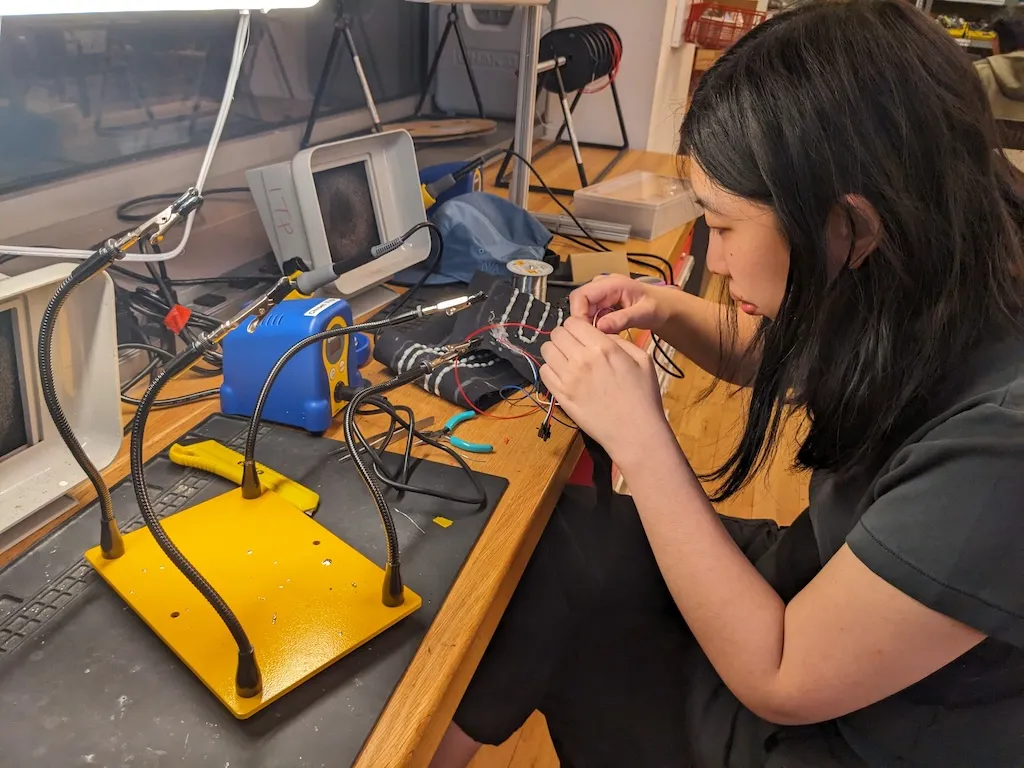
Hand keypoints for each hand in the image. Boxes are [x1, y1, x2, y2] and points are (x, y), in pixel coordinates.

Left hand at [541, 317, 670, 463]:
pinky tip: (563, 375)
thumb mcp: (643, 359)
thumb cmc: (644, 396)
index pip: (573, 322)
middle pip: (556, 334)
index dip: (577, 326)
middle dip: (565, 337)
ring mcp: (568, 379)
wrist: (635, 432)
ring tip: (567, 360)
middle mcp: (581, 359)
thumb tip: (603, 335)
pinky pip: (543, 372)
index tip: (583, 335)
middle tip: (574, 347)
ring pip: (546, 350)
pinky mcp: (560, 396)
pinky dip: (551, 369)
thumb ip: (621, 341)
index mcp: (602, 347)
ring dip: (555, 352)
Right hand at [569, 274, 667, 333]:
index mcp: (612, 283)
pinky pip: (590, 316)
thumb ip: (623, 318)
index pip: (581, 295)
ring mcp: (601, 295)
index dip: (578, 314)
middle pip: (579, 304)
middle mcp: (602, 286)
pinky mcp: (602, 304)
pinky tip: (606, 334)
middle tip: (594, 339)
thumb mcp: (644, 313)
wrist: (663, 306)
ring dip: (589, 325)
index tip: (585, 332)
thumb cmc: (657, 306)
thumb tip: (601, 327)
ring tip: (602, 337)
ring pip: (583, 311)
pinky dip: (595, 326)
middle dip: (583, 322)